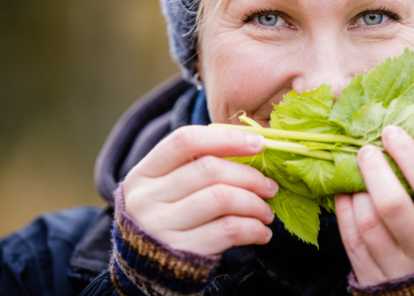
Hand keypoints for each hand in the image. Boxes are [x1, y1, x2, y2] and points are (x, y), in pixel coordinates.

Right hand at [122, 126, 277, 254]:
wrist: (148, 276)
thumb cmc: (169, 221)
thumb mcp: (168, 190)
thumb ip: (196, 167)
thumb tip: (252, 146)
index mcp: (143, 174)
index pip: (185, 141)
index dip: (226, 138)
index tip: (259, 143)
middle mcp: (146, 198)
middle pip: (209, 170)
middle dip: (249, 176)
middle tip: (270, 187)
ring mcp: (159, 227)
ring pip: (222, 198)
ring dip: (254, 203)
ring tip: (266, 212)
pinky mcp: (180, 254)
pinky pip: (227, 230)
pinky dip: (253, 228)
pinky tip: (261, 232)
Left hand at [336, 125, 413, 285]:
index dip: (408, 153)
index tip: (392, 132)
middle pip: (392, 205)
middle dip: (375, 170)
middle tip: (366, 148)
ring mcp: (397, 272)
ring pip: (368, 222)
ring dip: (356, 190)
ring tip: (352, 169)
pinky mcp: (372, 281)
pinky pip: (351, 241)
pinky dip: (344, 211)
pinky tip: (343, 192)